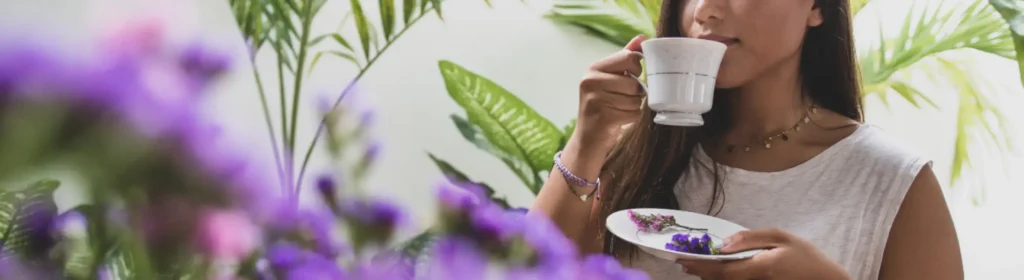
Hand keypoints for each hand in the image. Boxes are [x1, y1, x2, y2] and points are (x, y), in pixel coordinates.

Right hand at [570, 34, 646, 156]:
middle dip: (636, 92)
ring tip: (619, 109)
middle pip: (634, 82)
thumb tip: (641, 38)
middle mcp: (591, 81)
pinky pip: (633, 113)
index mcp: (594, 68)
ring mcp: (595, 99)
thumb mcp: (609, 78)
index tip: (631, 76)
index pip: (629, 57)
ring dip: (634, 106)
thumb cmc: (603, 104)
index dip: (637, 69)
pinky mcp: (603, 117)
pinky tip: (619, 119)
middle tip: (624, 97)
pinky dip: (632, 118)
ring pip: (636, 99)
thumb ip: (624, 57)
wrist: (588, 138)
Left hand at [678, 228, 850, 279]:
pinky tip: (716, 272)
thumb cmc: (807, 257)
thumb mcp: (782, 238)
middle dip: (699, 272)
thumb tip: (724, 242)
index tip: (682, 260)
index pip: (721, 270)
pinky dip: (723, 279)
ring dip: (709, 277)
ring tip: (695, 266)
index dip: (699, 266)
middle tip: (683, 263)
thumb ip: (752, 239)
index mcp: (760, 268)